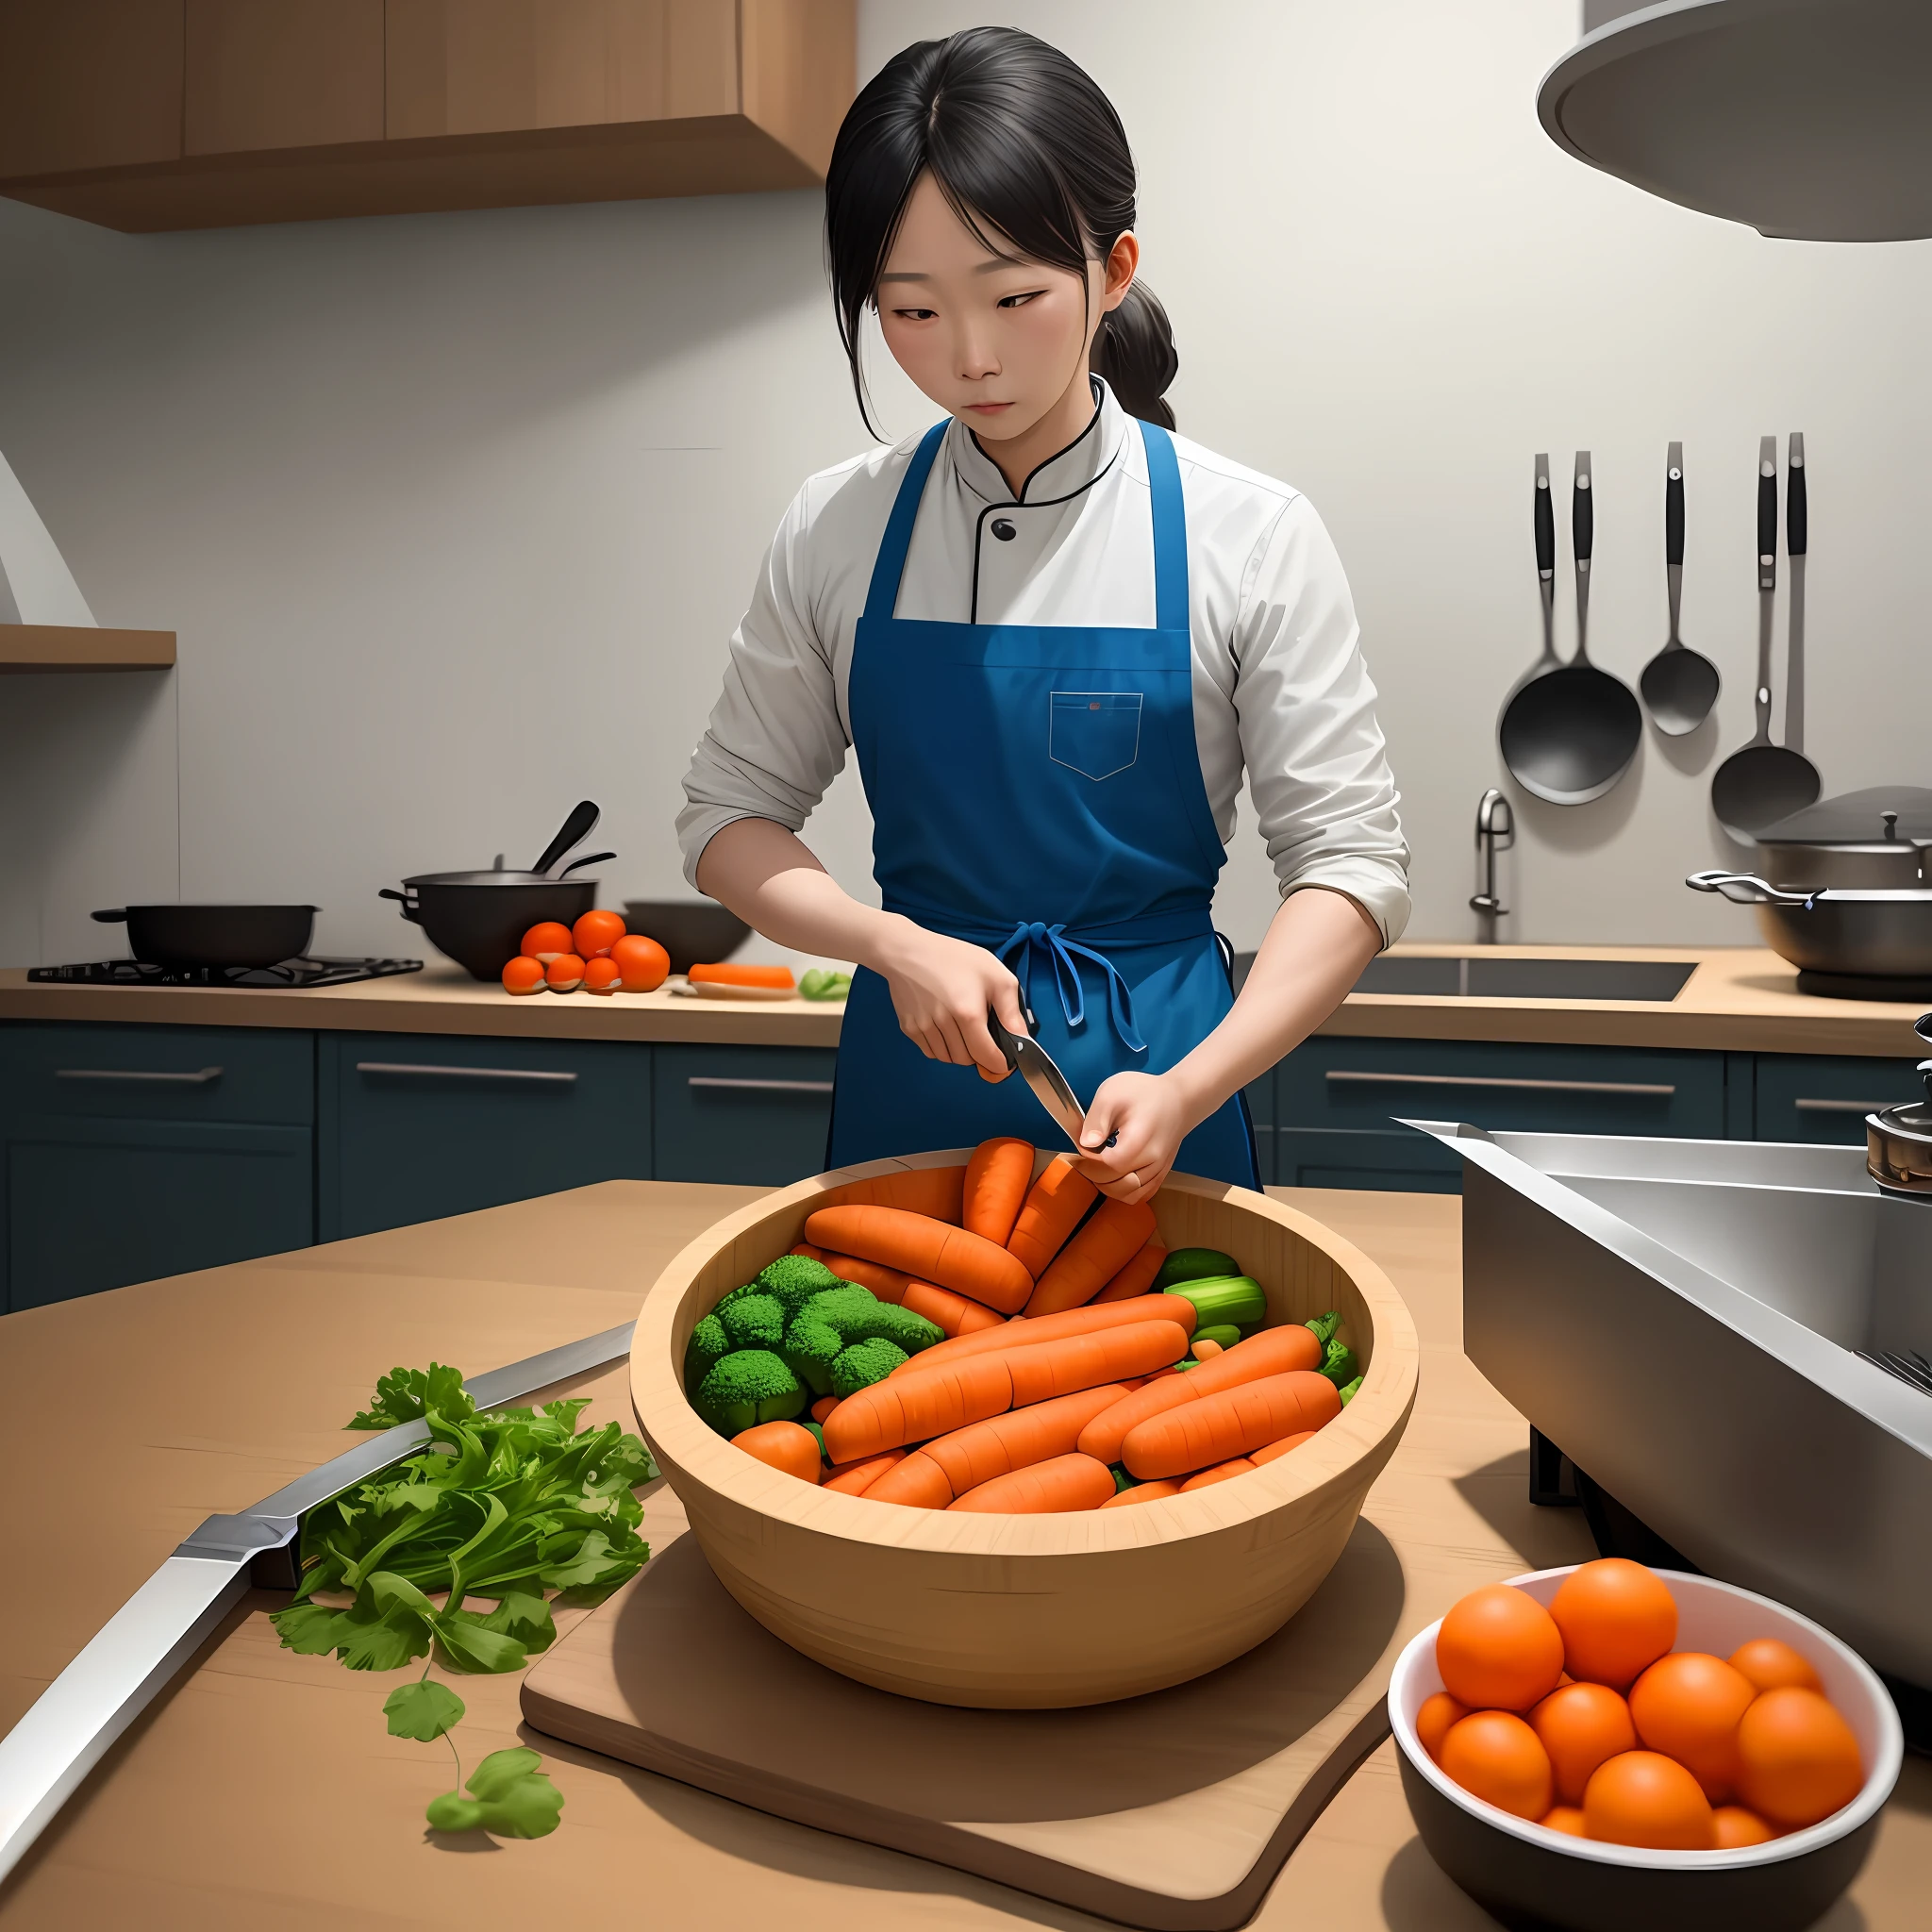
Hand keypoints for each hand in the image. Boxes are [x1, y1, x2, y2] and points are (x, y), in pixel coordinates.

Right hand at [874, 918, 1027, 1080]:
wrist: (908, 950)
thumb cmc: (954, 958)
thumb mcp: (995, 975)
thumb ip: (1011, 1011)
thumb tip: (1022, 1039)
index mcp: (968, 1013)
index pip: (987, 1057)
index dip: (999, 1063)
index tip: (1003, 1060)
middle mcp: (943, 1025)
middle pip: (967, 1060)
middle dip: (978, 1053)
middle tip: (980, 1032)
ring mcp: (923, 1028)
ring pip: (947, 1058)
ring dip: (959, 1051)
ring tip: (960, 1027)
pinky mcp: (908, 1028)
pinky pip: (930, 1051)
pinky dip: (940, 1047)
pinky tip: (943, 1026)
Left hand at [1071, 1070, 1189, 1203]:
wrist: (1179, 1099)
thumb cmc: (1144, 1093)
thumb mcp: (1112, 1094)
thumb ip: (1096, 1120)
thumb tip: (1086, 1144)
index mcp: (1138, 1141)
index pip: (1106, 1166)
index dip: (1088, 1162)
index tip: (1080, 1150)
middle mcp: (1152, 1161)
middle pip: (1115, 1185)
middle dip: (1093, 1175)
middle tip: (1085, 1159)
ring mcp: (1159, 1170)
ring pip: (1128, 1195)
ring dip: (1107, 1186)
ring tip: (1098, 1168)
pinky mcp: (1161, 1174)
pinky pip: (1141, 1195)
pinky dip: (1124, 1192)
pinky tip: (1114, 1177)